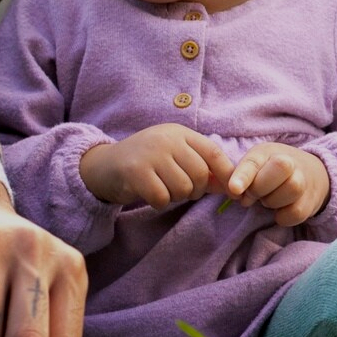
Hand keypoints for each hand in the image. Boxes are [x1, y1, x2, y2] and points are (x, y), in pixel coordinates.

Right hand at [79, 123, 233, 209]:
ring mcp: (150, 154)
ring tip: (163, 189)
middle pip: (199, 174)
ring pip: (182, 188)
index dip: (226, 173)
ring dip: (176, 197)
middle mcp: (166, 139)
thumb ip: (202, 169)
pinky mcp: (135, 172)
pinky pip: (162, 198)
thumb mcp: (174, 158)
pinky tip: (150, 195)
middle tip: (181, 191)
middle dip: (195, 191)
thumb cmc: (145, 163)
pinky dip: (159, 203)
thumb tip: (232, 187)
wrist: (103, 165)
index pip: (212, 152)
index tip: (233, 192)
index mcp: (179, 133)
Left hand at [226, 143, 330, 226]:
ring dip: (273, 201)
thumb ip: (239, 178)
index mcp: (267, 152)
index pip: (255, 160)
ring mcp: (304, 179)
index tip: (234, 189)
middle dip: (260, 187)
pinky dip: (283, 216)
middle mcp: (289, 160)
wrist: (309, 174)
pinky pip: (296, 212)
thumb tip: (235, 192)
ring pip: (293, 188)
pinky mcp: (310, 200)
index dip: (243, 175)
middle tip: (252, 195)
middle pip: (280, 167)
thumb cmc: (269, 173)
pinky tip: (279, 210)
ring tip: (268, 200)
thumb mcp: (252, 168)